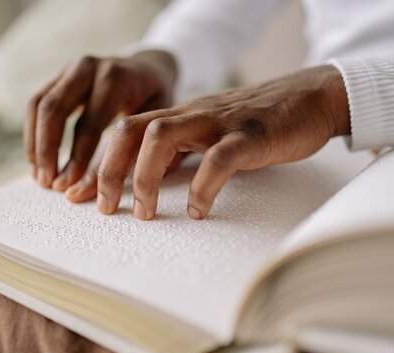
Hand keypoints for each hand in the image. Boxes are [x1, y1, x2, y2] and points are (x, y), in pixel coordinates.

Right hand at [24, 50, 176, 193]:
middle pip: (54, 109)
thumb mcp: (155, 121)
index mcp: (116, 79)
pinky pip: (36, 104)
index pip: (89, 124)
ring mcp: (70, 69)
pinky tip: (37, 160)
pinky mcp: (58, 76)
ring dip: (35, 144)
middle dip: (47, 150)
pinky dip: (33, 134)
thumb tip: (107, 189)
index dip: (76, 158)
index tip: (68, 186)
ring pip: (38, 105)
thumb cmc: (155, 100)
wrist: (148, 68)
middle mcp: (88, 67)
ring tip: (40, 177)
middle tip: (48, 184)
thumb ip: (134, 150)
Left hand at [97, 65, 350, 219]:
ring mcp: (219, 122)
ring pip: (162, 137)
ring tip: (144, 213)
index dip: (99, 165)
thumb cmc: (259, 123)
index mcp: (181, 117)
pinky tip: (198, 211)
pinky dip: (202, 187)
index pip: (126, 132)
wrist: (310, 97)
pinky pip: (217, 159)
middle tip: (105, 208)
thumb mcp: (212, 136)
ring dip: (144, 177)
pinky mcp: (250, 135)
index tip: (82, 197)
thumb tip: (152, 180)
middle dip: (109, 170)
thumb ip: (183, 152)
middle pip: (131, 129)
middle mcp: (192, 115)